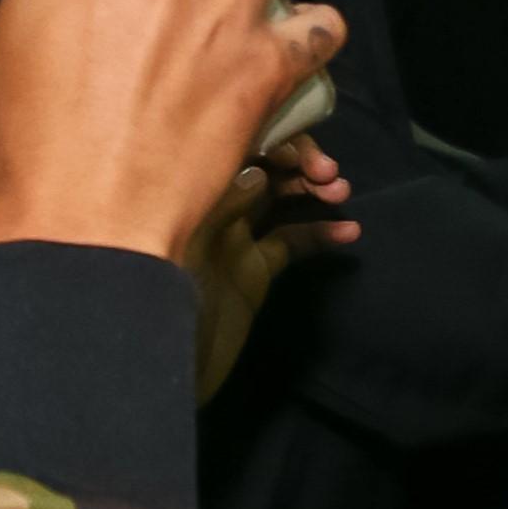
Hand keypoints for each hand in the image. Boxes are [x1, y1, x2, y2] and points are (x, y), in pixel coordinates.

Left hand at [184, 134, 358, 398]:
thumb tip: (260, 169)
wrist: (160, 374)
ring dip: (314, 188)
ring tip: (340, 194)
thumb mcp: (188, 247)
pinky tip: (349, 232)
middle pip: (260, 159)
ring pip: (280, 194)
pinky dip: (321, 232)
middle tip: (327, 175)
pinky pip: (291, 240)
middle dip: (299, 157)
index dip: (269, 135)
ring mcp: (232, 236)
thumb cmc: (158, 305)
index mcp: (183, 186)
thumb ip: (222, 205)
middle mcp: (208, 202)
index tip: (301, 151)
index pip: (229, 139)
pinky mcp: (253, 270)